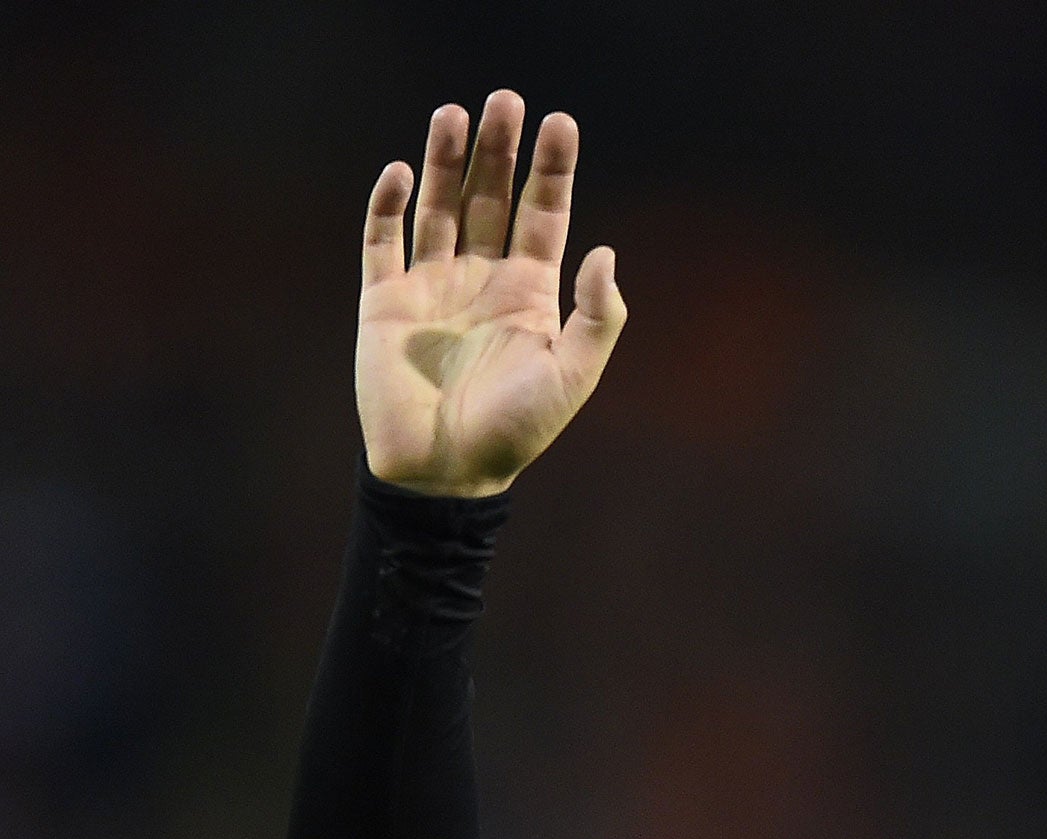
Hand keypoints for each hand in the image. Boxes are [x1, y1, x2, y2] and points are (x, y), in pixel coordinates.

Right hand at [356, 89, 626, 496]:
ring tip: (456, 115)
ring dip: (446, 161)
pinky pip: (383, 241)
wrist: (445, 473)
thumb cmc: (515, 432)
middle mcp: (482, 281)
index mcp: (530, 295)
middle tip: (505, 100)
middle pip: (490, 198)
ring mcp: (432, 287)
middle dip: (499, 151)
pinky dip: (391, 205)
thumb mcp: (572, 375)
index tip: (560, 122)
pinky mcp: (385, 302)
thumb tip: (604, 251)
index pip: (543, 216)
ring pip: (439, 208)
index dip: (553, 170)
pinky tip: (405, 172)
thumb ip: (596, 316)